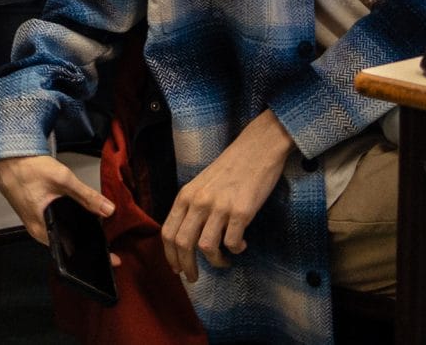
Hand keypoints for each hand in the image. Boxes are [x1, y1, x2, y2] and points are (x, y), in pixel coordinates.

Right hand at [0, 154, 116, 253]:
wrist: (8, 157)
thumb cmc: (28, 168)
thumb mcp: (62, 179)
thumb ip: (86, 196)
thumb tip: (108, 209)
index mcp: (42, 229)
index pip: (71, 251)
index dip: (91, 253)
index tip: (111, 257)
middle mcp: (38, 231)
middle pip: (67, 244)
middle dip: (88, 243)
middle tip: (108, 241)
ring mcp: (35, 224)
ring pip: (61, 234)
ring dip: (77, 231)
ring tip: (97, 228)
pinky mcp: (36, 215)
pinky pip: (55, 225)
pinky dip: (68, 222)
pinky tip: (78, 215)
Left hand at [161, 110, 293, 282]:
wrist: (256, 149)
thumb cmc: (230, 167)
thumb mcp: (201, 184)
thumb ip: (192, 206)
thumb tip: (187, 238)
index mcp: (186, 195)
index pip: (168, 232)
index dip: (170, 256)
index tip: (177, 269)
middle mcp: (199, 201)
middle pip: (183, 244)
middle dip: (187, 267)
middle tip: (194, 278)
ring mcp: (220, 206)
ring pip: (207, 247)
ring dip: (215, 261)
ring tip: (223, 260)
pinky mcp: (242, 211)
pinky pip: (233, 242)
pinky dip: (236, 250)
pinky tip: (241, 245)